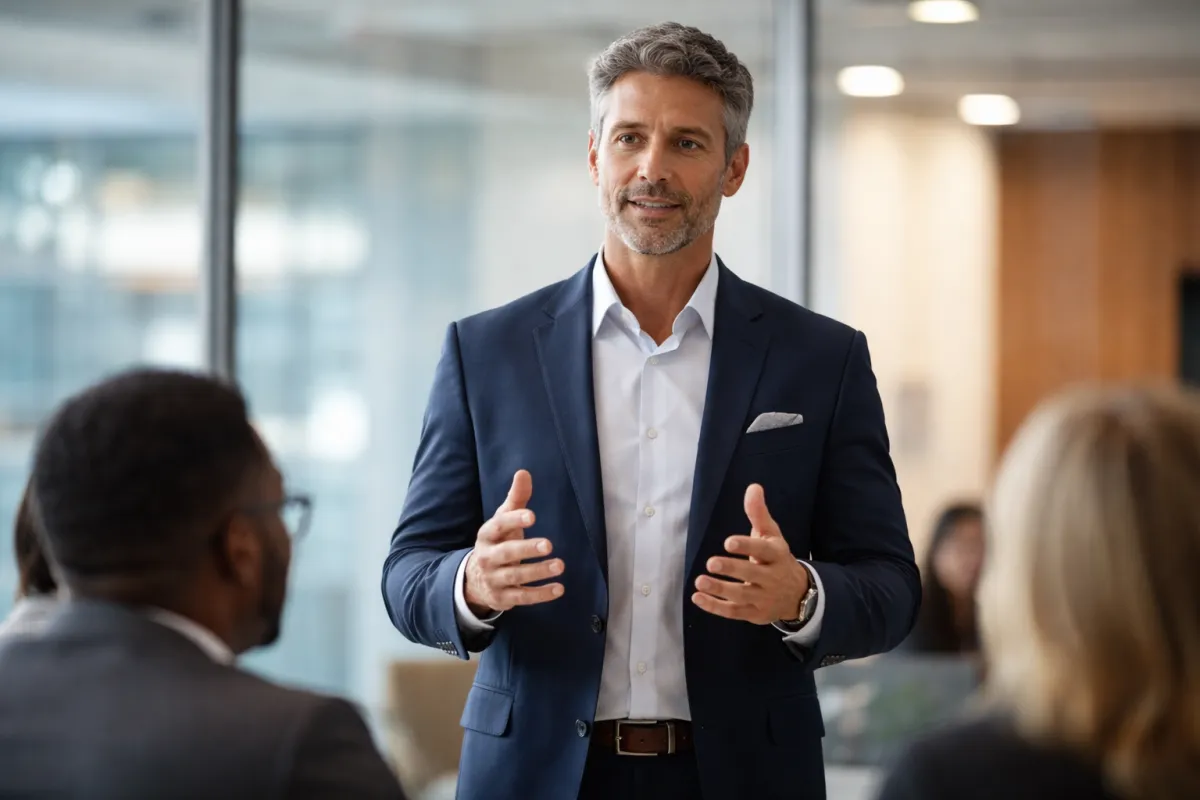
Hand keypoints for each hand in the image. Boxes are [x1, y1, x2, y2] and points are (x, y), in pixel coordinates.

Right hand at [463, 470, 563, 615]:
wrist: (476, 579)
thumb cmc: (498, 541)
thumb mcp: (503, 519)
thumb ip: (516, 498)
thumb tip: (524, 472)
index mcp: (487, 535)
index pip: (498, 526)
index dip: (514, 520)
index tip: (532, 516)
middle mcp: (488, 557)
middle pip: (506, 553)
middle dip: (526, 549)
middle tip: (548, 545)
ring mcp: (494, 579)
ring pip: (515, 577)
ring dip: (538, 572)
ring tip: (560, 565)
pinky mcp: (503, 598)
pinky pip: (522, 597)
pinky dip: (540, 595)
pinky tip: (559, 589)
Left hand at [692, 483, 808, 624]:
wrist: (798, 594)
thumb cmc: (777, 558)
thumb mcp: (771, 535)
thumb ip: (758, 513)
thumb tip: (753, 487)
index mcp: (776, 555)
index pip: (763, 550)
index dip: (747, 546)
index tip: (728, 542)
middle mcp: (772, 578)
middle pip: (751, 574)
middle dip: (731, 569)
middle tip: (711, 563)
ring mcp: (764, 598)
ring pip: (741, 595)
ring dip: (720, 589)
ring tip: (700, 580)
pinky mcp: (755, 613)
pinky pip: (734, 612)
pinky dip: (715, 607)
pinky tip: (698, 598)